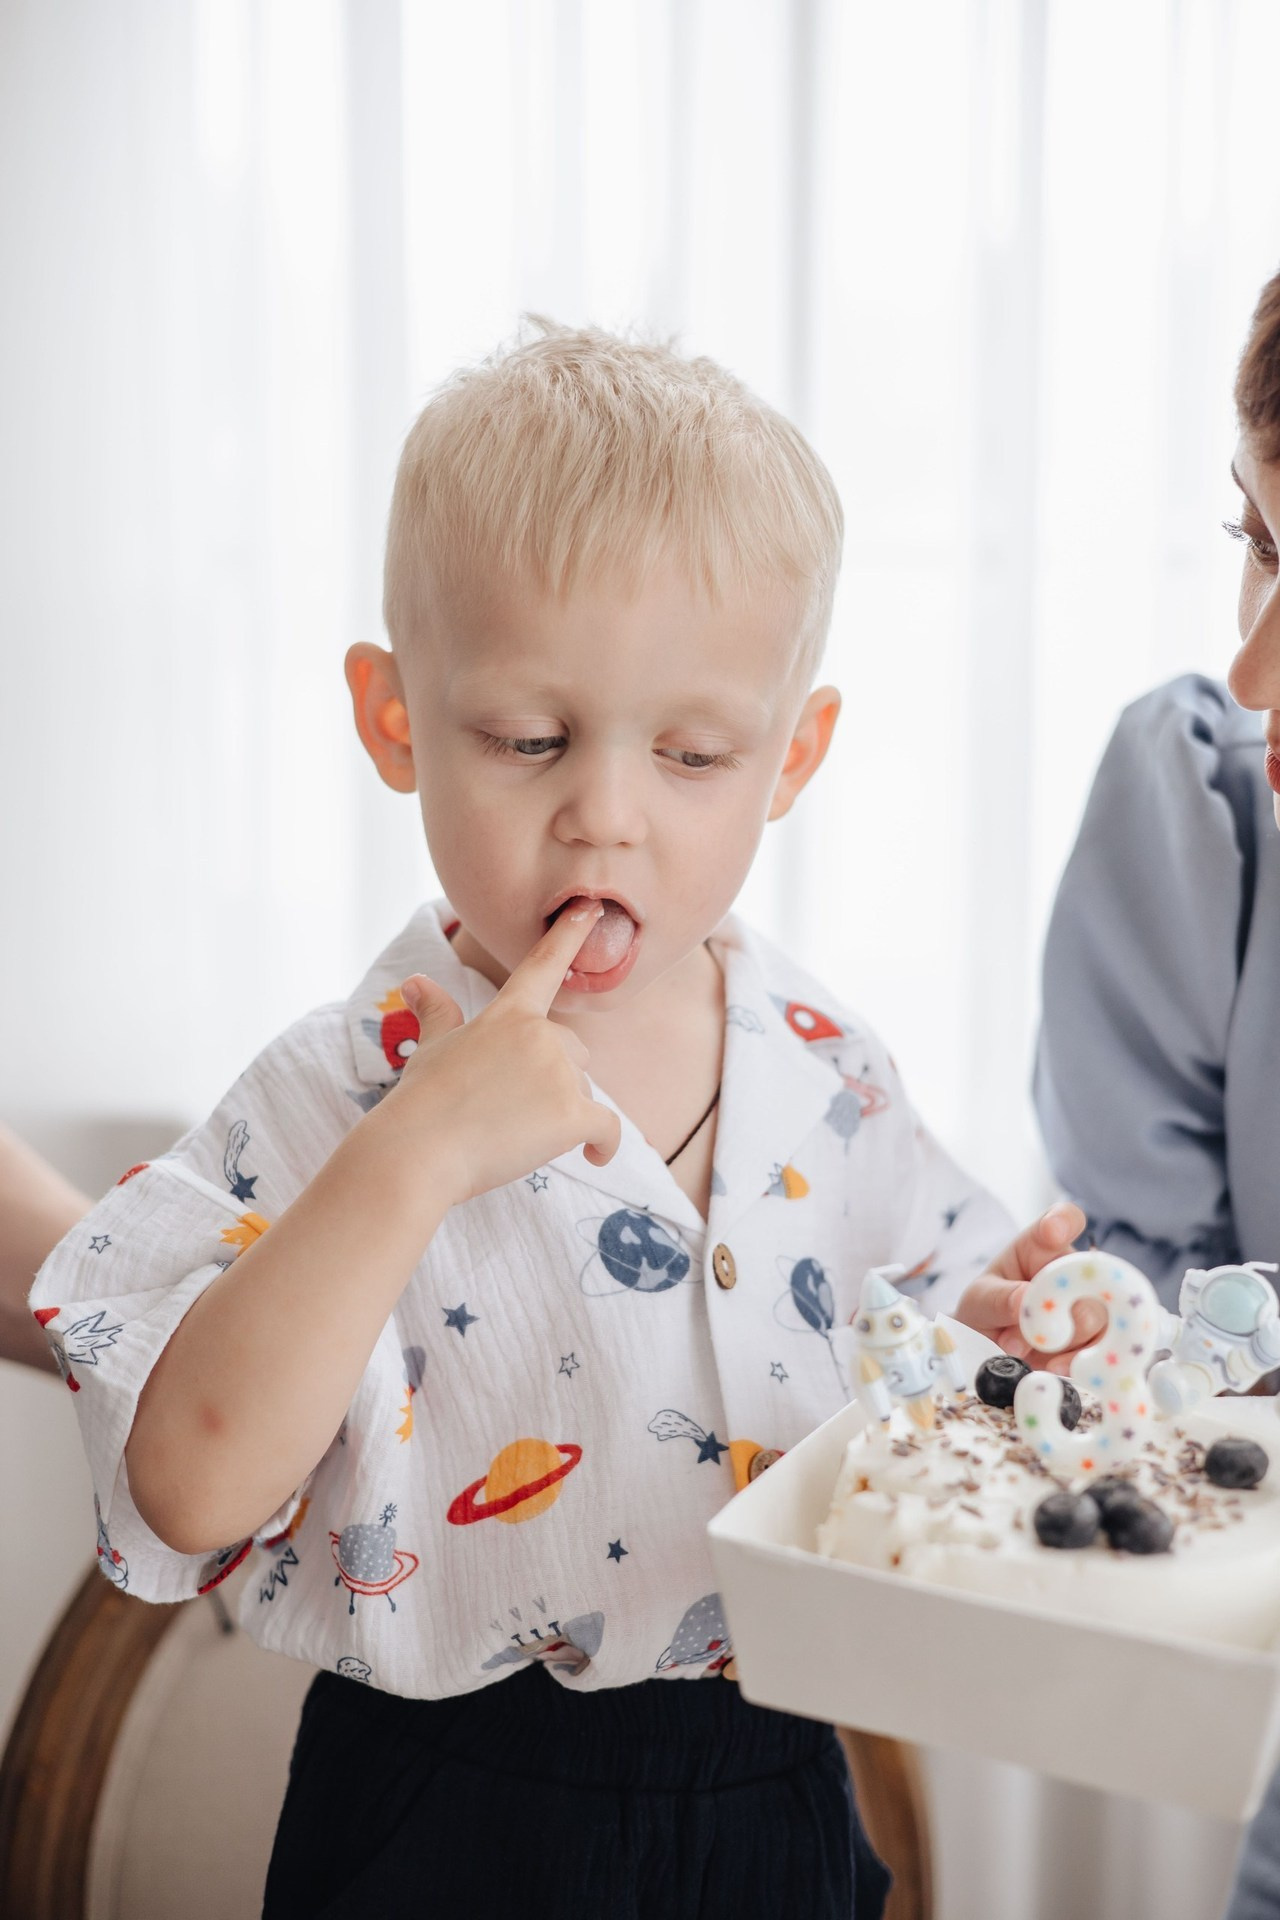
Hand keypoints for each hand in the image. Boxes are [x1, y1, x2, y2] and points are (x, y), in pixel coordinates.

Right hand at [389, 905, 622, 1205]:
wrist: (418, 1152)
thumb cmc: (421, 1102)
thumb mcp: (430, 1048)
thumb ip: (437, 1013)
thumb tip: (414, 981)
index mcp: (508, 1015)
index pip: (543, 965)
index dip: (569, 933)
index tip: (592, 907)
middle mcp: (541, 1036)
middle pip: (575, 1052)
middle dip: (555, 1079)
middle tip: (510, 1108)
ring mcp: (559, 1074)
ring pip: (584, 1092)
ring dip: (563, 1113)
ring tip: (515, 1133)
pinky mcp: (573, 1114)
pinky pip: (608, 1129)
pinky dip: (604, 1145)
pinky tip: (592, 1157)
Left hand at [953, 1202, 1104, 1373]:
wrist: (990, 1352)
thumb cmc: (987, 1312)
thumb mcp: (979, 1301)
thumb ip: (999, 1299)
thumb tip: (1026, 1301)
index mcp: (1042, 1247)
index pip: (1064, 1220)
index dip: (1064, 1222)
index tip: (1052, 1232)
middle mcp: (1074, 1272)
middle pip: (1090, 1279)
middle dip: (1060, 1305)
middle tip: (1032, 1326)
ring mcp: (1091, 1308)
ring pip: (1099, 1319)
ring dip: (1064, 1340)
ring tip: (1031, 1350)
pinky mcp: (1097, 1343)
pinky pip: (1104, 1350)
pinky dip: (1077, 1362)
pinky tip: (1054, 1368)